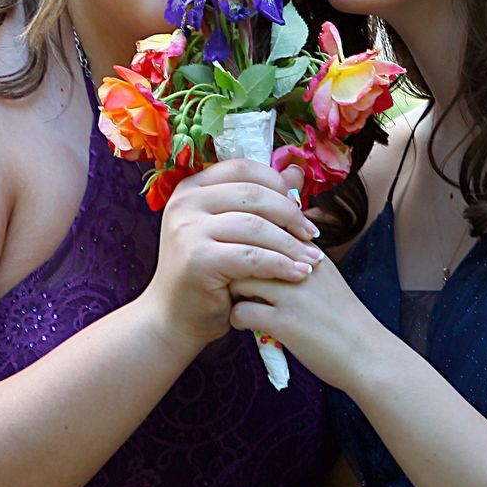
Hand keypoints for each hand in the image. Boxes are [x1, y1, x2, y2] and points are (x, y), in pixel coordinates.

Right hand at [140, 159, 320, 349]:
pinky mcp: (198, 259)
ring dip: (290, 243)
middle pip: (254, 194)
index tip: (300, 208)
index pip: (244, 168)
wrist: (174, 317)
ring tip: (311, 259)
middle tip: (312, 235)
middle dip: (290, 214)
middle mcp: (185, 202)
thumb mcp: (232, 230)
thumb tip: (296, 173)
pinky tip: (298, 274)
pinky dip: (281, 265)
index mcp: (191, 188)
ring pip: (256, 225)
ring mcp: (188, 229)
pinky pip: (252, 256)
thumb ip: (261, 200)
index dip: (278, 185)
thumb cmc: (208, 274)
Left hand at [225, 250, 388, 391]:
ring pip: (239, 279)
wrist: (368, 354)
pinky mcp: (285, 323)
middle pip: (247, 251)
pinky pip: (240, 312)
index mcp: (312, 254)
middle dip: (234, 267)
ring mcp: (293, 295)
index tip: (240, 261)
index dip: (247, 245)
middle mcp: (302, 268)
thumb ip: (302, 264)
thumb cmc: (346, 321)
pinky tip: (244, 325)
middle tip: (232, 285)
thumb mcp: (328, 280)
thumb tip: (269, 254)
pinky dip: (235, 319)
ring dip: (232, 292)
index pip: (266, 231)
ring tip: (238, 303)